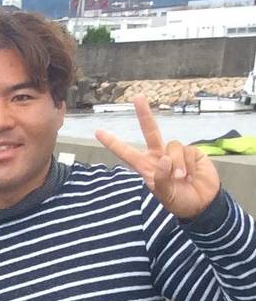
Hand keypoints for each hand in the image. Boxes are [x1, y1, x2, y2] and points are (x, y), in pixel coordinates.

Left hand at [96, 97, 221, 219]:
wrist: (201, 203)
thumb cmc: (179, 200)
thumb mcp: (165, 195)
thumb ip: (161, 178)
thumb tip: (164, 158)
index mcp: (145, 166)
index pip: (126, 153)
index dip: (113, 143)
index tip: (98, 132)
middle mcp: (159, 156)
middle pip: (151, 131)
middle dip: (145, 114)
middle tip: (138, 97)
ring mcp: (175, 153)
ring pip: (172, 146)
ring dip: (177, 165)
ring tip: (181, 179)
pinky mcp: (192, 152)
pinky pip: (188, 151)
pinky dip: (189, 164)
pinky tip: (192, 174)